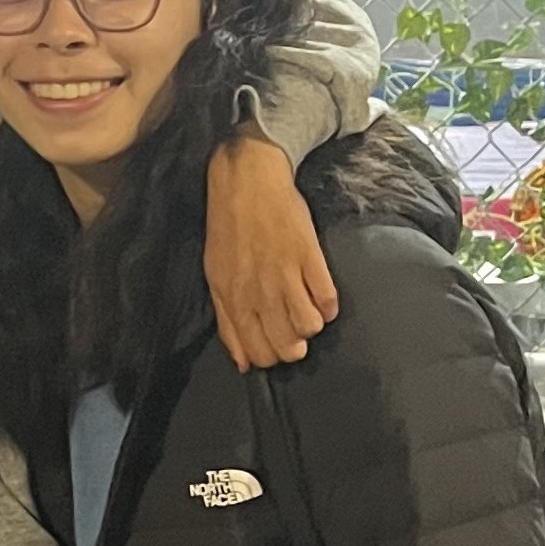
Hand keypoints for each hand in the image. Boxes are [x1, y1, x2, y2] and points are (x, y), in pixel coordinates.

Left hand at [205, 127, 338, 370]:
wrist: (247, 183)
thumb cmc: (229, 230)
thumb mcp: (216, 276)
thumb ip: (227, 320)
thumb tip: (242, 362)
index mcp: (231, 297)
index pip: (254, 350)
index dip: (267, 358)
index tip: (274, 351)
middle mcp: (257, 291)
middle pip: (284, 345)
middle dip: (292, 348)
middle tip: (295, 336)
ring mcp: (284, 275)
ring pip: (307, 326)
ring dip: (311, 326)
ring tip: (307, 314)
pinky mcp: (309, 256)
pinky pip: (327, 298)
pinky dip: (328, 305)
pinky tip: (322, 298)